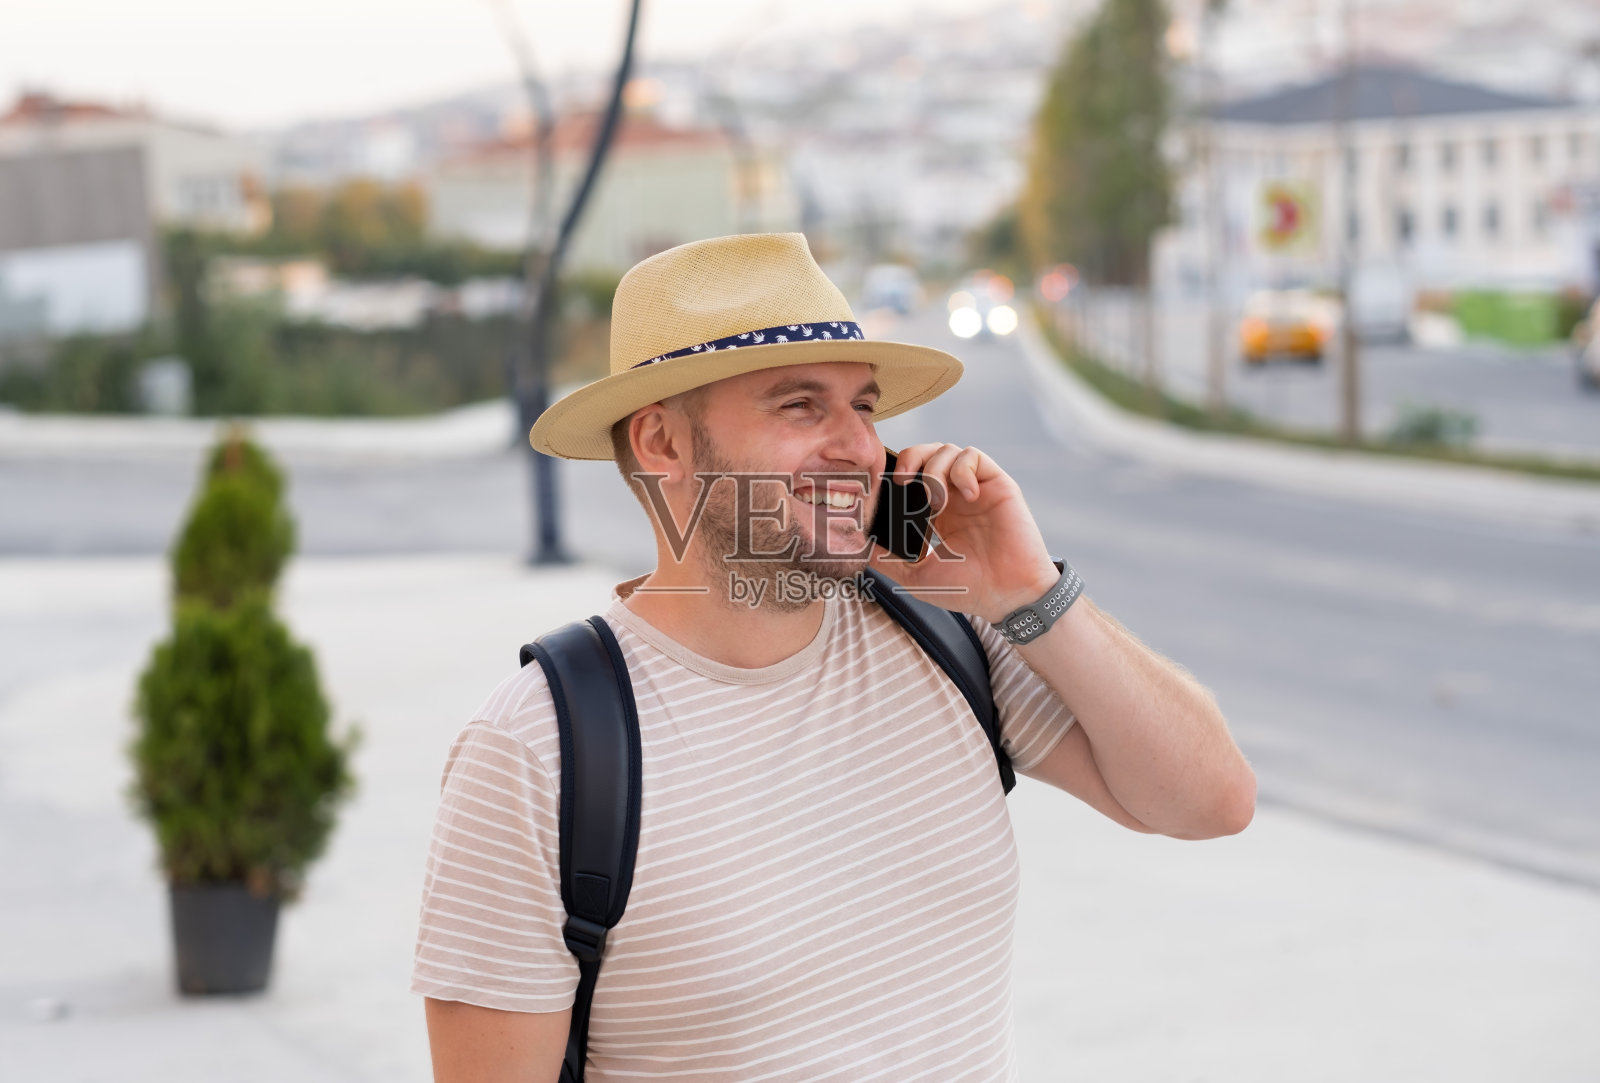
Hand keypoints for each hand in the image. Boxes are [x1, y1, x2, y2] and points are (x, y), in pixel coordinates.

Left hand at [870, 443, 1056, 623]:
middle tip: (901, 480)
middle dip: (909, 458)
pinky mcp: (997, 484)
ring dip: (934, 469)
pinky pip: (973, 456)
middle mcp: (955, 496)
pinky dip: (962, 469)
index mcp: (937, 513)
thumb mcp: (918, 576)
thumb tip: (859, 548)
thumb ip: (888, 561)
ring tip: (937, 501)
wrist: (1007, 596)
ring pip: (948, 450)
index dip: (896, 474)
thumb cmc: (969, 589)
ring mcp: (976, 488)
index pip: (912, 476)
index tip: (883, 490)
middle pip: (927, 454)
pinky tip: (965, 495)